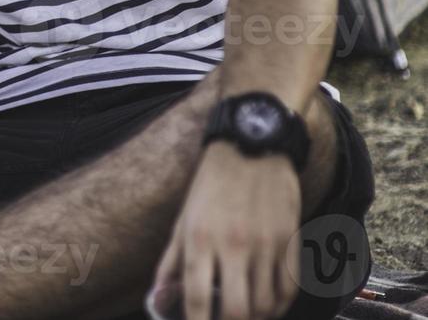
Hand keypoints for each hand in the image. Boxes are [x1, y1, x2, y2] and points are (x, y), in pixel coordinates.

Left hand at [150, 143, 302, 319]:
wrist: (252, 147)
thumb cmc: (211, 186)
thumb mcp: (182, 220)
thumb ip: (171, 263)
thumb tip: (158, 300)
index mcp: (200, 238)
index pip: (196, 297)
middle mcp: (234, 245)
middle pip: (236, 310)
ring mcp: (266, 245)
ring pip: (265, 305)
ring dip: (254, 318)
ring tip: (243, 315)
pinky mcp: (291, 242)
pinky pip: (290, 289)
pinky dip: (280, 306)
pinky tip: (268, 307)